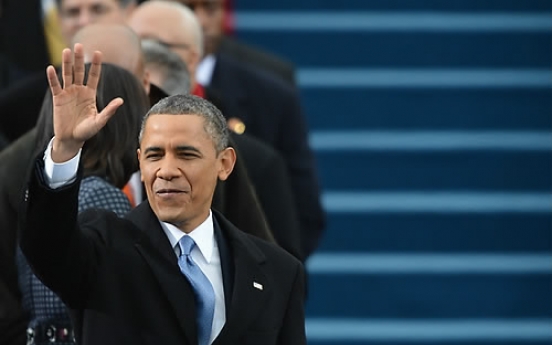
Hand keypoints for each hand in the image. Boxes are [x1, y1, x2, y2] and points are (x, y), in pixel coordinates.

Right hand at [47, 43, 123, 161]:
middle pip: (79, 71)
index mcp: (90, 94)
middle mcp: (79, 91)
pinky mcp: (58, 99)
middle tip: (78, 44)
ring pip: (67, 75)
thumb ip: (109, 111)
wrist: (72, 139)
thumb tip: (121, 101)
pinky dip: (53, 78)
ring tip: (66, 51)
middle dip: (79, 58)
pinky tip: (51, 68)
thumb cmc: (87, 131)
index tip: (98, 52)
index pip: (93, 76)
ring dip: (66, 63)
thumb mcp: (100, 121)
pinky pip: (55, 86)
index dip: (96, 65)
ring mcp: (68, 93)